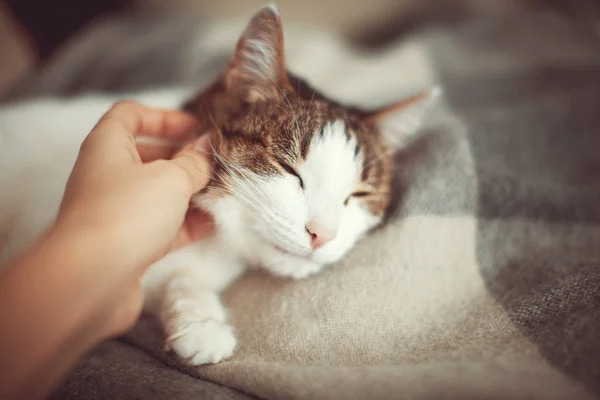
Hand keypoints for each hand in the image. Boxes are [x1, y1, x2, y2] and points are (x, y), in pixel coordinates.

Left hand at [54, 101, 214, 333]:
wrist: (90, 279)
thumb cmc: (127, 213)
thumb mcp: (171, 178)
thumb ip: (194, 162)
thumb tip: (205, 148)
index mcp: (107, 146)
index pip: (130, 115)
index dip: (163, 116)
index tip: (195, 127)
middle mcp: (107, 176)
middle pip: (147, 156)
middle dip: (183, 157)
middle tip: (215, 162)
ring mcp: (117, 212)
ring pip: (158, 194)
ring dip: (190, 192)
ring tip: (223, 192)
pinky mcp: (127, 244)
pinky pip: (162, 226)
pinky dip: (187, 223)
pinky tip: (216, 223)